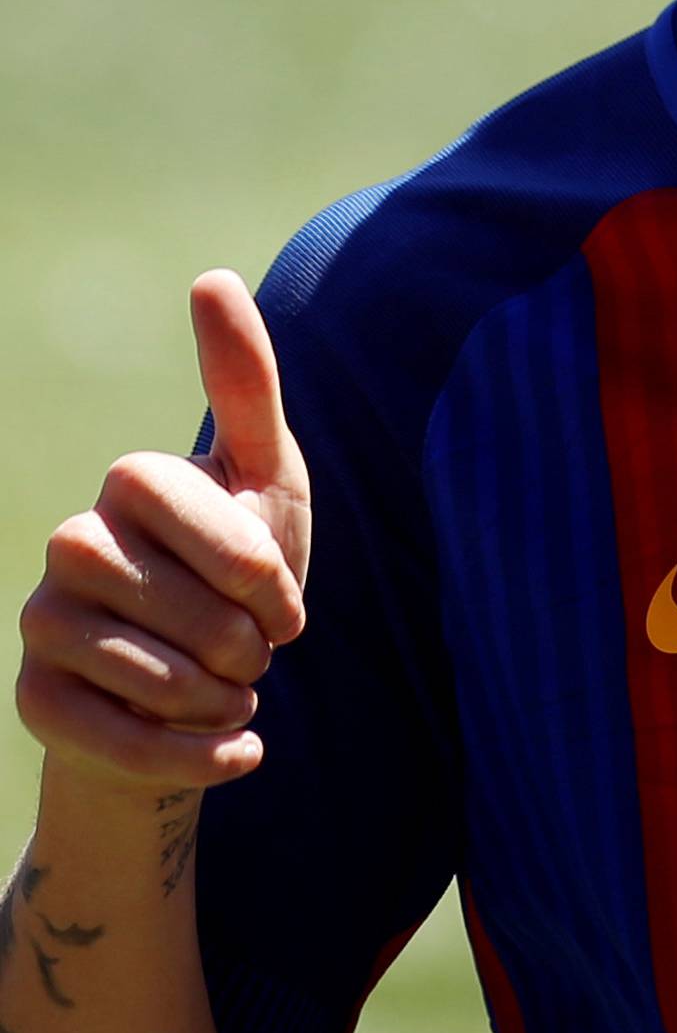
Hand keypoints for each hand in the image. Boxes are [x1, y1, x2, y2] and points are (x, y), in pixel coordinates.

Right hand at [16, 273, 309, 791]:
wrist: (197, 690)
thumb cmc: (238, 574)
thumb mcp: (264, 476)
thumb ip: (245, 385)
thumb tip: (211, 275)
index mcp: (129, 484)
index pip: (206, 524)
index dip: (261, 571)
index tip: (283, 599)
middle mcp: (69, 543)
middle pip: (183, 606)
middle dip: (245, 642)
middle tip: (256, 651)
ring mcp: (44, 623)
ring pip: (151, 674)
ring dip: (221, 697)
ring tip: (233, 690)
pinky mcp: (37, 701)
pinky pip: (121, 740)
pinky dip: (198, 757)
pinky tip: (238, 750)